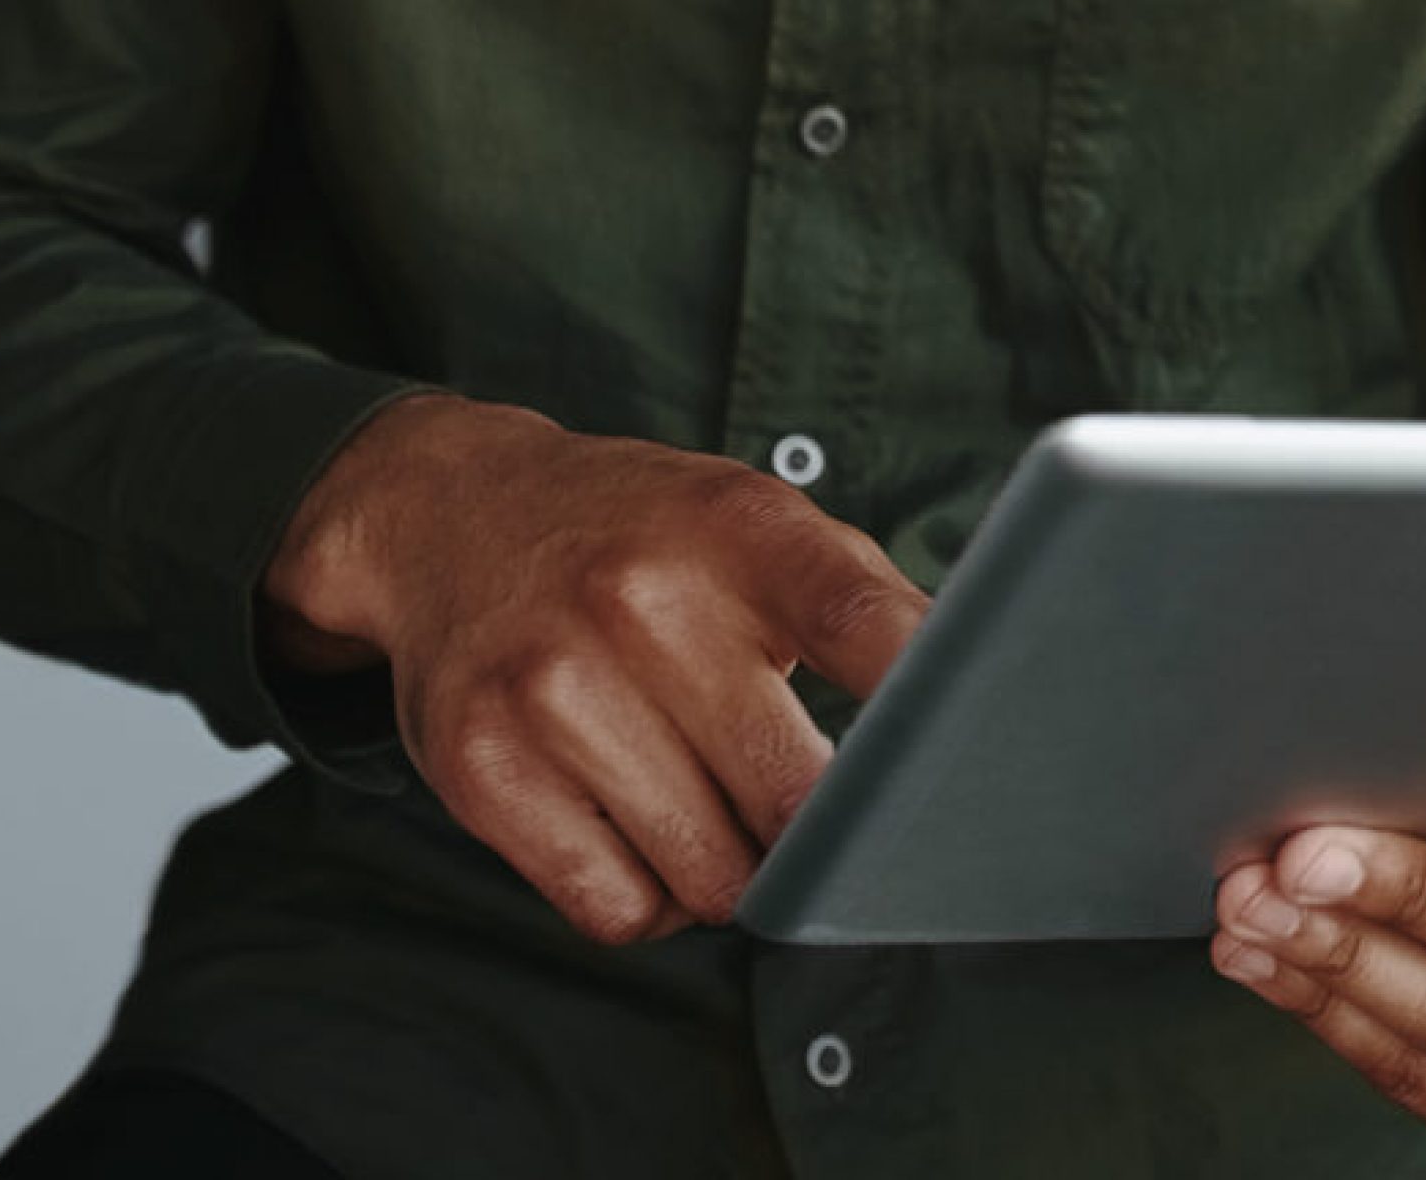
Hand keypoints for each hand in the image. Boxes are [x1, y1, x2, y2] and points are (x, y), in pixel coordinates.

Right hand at [261, 392, 928, 946]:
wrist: (453, 515)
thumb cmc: (643, 536)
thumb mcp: (756, 519)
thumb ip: (866, 603)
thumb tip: (973, 710)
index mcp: (738, 526)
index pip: (863, 627)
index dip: (923, 714)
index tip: (954, 774)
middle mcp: (641, 600)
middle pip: (793, 799)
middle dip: (820, 834)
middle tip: (812, 816)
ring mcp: (552, 688)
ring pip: (708, 878)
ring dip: (733, 877)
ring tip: (716, 813)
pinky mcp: (482, 769)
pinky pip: (616, 910)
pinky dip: (651, 903)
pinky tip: (646, 840)